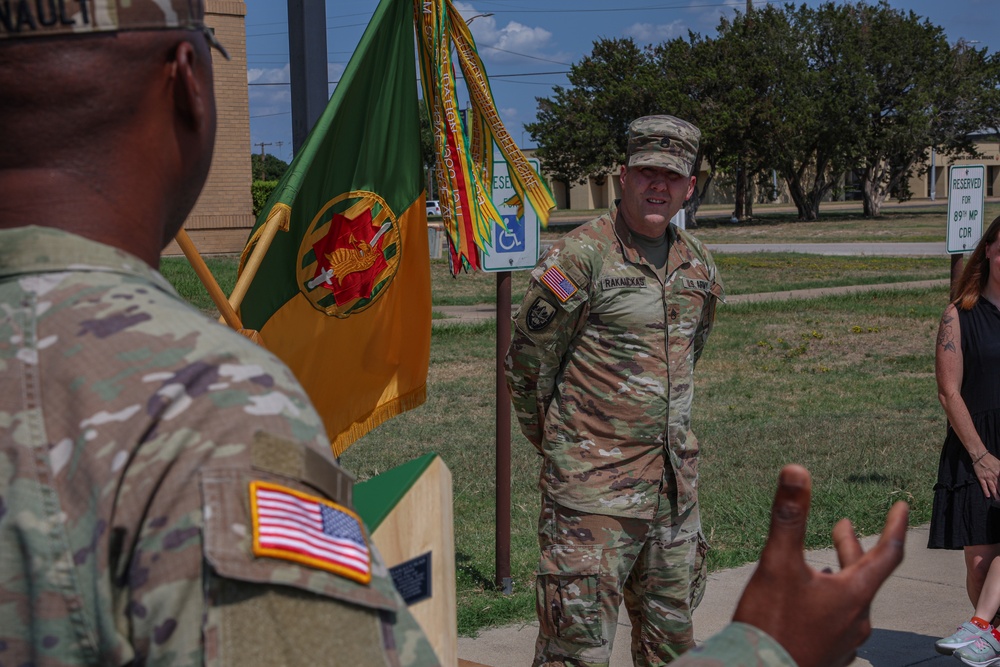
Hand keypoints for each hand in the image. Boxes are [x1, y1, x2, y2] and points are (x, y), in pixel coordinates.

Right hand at [732, 465, 908, 666]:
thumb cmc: (771, 622)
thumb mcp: (777, 563)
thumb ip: (789, 518)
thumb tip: (796, 470)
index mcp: (854, 595)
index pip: (887, 554)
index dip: (894, 526)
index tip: (902, 506)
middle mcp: (857, 619)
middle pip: (864, 576)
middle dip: (852, 546)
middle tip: (842, 524)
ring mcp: (844, 641)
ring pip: (849, 600)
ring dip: (840, 575)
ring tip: (823, 564)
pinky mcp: (828, 655)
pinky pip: (837, 622)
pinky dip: (829, 601)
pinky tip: (811, 605)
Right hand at [972, 452, 999, 500]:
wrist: (980, 456)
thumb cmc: (991, 459)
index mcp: (999, 473)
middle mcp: (994, 476)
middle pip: (999, 487)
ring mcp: (987, 477)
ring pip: (992, 488)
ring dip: (995, 494)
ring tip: (998, 500)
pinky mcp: (981, 477)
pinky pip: (984, 486)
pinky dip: (986, 491)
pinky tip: (988, 496)